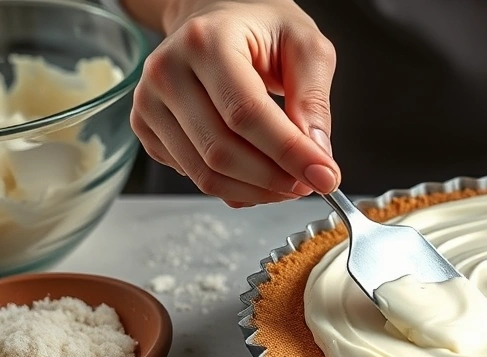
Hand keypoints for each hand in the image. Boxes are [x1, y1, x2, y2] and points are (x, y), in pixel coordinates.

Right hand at [130, 0, 340, 207]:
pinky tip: (259, 175)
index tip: (324, 176)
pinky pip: (194, 175)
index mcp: (207, 41)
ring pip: (206, 173)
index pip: (246, 112)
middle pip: (221, 150)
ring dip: (257, 190)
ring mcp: (149, 101)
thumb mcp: (306, 46)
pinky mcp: (146, 127)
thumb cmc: (262, 30)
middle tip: (310, 183)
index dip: (289, 153)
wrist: (219, 20)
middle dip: (275, 179)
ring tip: (290, 183)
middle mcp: (167, 71)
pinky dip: (235, 188)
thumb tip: (316, 155)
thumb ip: (314, 98)